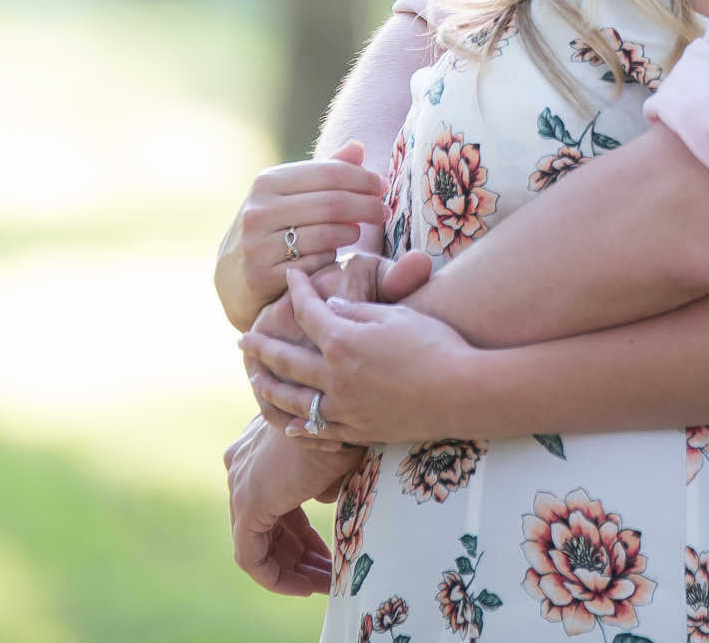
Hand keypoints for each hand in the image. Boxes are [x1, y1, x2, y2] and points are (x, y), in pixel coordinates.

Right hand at [214, 141, 388, 331]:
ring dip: (353, 233)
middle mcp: (259, 209)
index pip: (330, 172)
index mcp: (267, 181)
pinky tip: (335, 257)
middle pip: (333, 202)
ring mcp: (258, 244)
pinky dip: (332, 260)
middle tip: (384, 211)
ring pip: (327, 234)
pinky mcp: (261, 276)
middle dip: (368, 205)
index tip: (382, 186)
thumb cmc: (272, 228)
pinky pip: (315, 265)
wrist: (232, 277)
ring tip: (359, 232)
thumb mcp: (290, 195)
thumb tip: (357, 147)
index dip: (363, 178)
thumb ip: (324, 173)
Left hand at [223, 413, 356, 594]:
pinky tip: (304, 587)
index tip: (330, 556)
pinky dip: (275, 577)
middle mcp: (242, 466)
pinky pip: (251, 557)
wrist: (332, 411)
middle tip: (332, 575)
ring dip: (292, 570)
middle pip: (269, 527)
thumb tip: (325, 500)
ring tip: (326, 584)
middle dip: (301, 557)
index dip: (305, 538)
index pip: (277, 508)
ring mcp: (241, 485)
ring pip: (258, 545)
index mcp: (259, 450)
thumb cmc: (342, 428)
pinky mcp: (248, 504)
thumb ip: (323, 482)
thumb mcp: (333, 456)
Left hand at [240, 257, 470, 446]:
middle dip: (263, 348)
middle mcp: (336, 378)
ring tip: (257, 381)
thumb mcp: (395, 316)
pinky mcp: (363, 432)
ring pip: (296, 402)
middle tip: (244, 341)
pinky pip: (322, 432)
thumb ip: (358, 311)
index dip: (297, 291)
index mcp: (343, 342)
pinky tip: (291, 426)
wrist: (464, 393)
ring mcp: (347, 409)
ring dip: (271, 390)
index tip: (290, 277)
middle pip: (288, 361)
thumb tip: (332, 308)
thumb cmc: (436, 344)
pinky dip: (302, 428)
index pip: (308, 312)